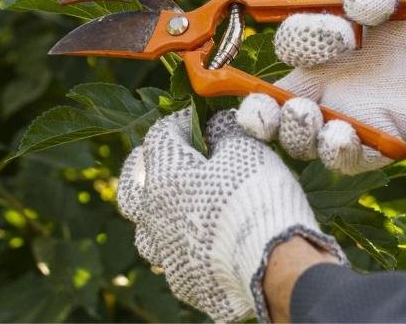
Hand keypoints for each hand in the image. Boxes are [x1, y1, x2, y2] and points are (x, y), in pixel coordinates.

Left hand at [117, 109, 344, 321]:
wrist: (274, 267)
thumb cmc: (256, 198)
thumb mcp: (246, 149)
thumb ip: (224, 131)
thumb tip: (217, 125)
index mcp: (163, 177)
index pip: (160, 136)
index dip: (181, 122)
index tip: (200, 120)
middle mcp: (154, 217)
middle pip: (132, 188)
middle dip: (143, 170)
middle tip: (160, 161)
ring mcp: (166, 254)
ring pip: (147, 232)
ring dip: (158, 216)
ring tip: (178, 209)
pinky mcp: (184, 283)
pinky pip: (175, 261)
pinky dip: (185, 249)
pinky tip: (204, 246)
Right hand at [236, 0, 405, 173]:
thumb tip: (357, 11)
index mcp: (322, 47)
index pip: (288, 48)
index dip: (303, 40)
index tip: (343, 33)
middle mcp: (327, 87)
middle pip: (272, 110)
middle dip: (258, 113)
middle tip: (267, 107)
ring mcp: (351, 120)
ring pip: (303, 141)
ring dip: (296, 133)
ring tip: (310, 118)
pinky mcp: (383, 144)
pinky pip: (349, 160)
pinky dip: (338, 152)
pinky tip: (341, 136)